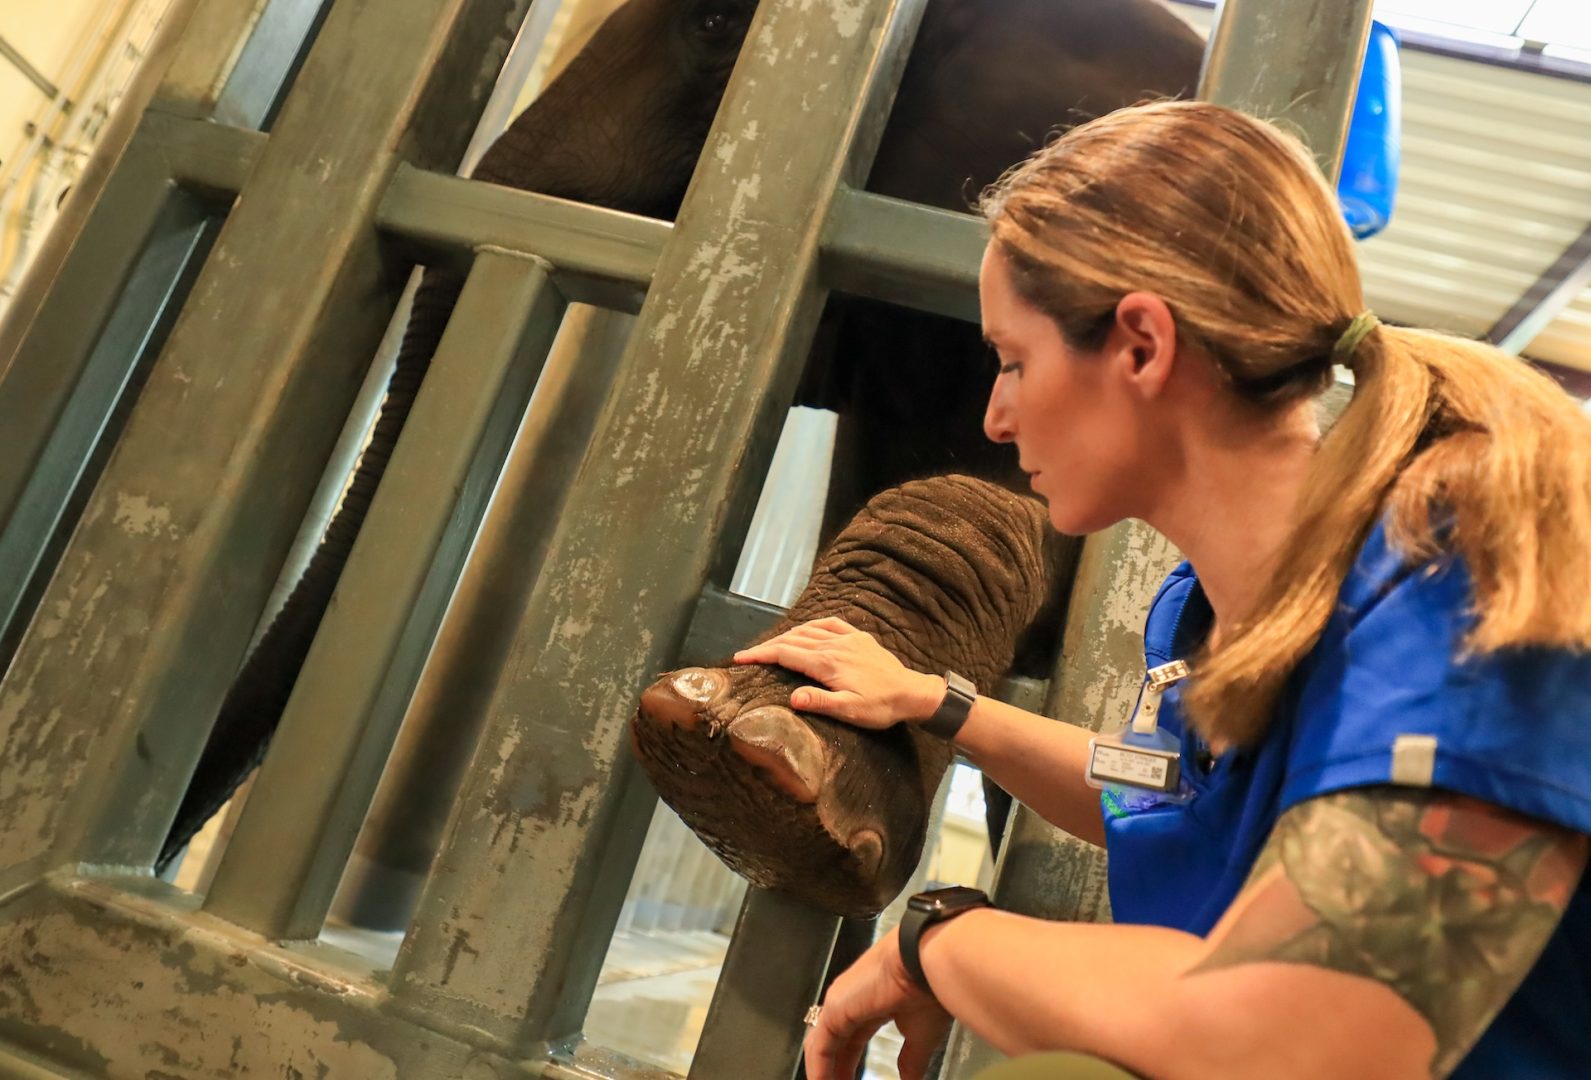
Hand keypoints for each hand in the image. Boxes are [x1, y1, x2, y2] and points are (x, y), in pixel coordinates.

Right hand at [732, 616, 942, 729]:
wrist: (912, 693)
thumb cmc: (881, 707)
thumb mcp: (850, 710)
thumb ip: (820, 702)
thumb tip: (792, 697)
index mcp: (828, 663)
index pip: (786, 654)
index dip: (760, 655)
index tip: (739, 658)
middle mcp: (834, 645)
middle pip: (792, 640)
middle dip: (767, 646)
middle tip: (746, 654)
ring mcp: (848, 639)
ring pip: (808, 630)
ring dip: (786, 635)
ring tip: (771, 645)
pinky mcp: (859, 638)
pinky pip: (830, 624)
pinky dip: (812, 625)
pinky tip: (807, 629)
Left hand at [804, 927, 953, 1079]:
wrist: (928, 960)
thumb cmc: (931, 987)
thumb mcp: (921, 1033)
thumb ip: (911, 1059)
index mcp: (872, 1001)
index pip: (853, 1039)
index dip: (849, 1064)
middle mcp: (851, 999)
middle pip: (835, 1043)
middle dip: (835, 1070)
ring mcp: (840, 1001)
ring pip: (822, 1044)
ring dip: (825, 1071)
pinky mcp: (834, 1008)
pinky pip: (820, 1046)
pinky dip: (819, 1069)